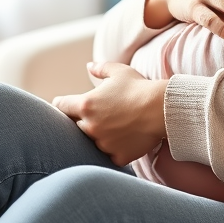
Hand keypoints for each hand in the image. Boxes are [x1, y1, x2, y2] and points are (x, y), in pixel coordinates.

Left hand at [52, 61, 166, 166]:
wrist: (162, 109)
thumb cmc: (139, 87)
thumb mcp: (119, 72)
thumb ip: (100, 69)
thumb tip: (89, 66)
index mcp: (86, 105)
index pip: (60, 107)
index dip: (62, 104)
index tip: (67, 105)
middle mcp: (90, 126)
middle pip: (73, 128)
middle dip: (80, 122)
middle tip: (97, 116)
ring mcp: (102, 144)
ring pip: (91, 143)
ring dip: (97, 137)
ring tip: (114, 128)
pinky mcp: (116, 156)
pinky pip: (109, 155)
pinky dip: (114, 149)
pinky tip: (125, 139)